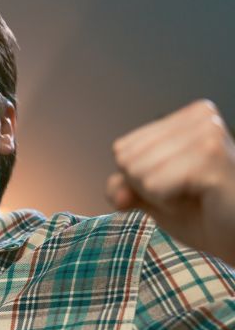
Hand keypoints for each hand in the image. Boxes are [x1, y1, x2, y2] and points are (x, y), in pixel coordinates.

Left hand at [107, 99, 234, 264]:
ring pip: (138, 173)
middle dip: (148, 189)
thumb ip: (124, 186)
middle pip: (127, 160)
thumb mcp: (151, 197)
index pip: (122, 149)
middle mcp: (201, 117)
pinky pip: (153, 186)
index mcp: (188, 117)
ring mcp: (208, 134)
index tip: (178, 184)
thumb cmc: (202, 213)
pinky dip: (169, 203)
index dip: (141, 180)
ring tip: (197, 195)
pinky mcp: (212, 158)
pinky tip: (202, 200)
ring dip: (161, 197)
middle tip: (188, 193)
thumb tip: (116, 193)